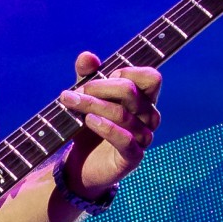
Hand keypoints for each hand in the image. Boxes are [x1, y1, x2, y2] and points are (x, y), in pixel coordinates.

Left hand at [57, 52, 161, 197]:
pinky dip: (106, 128)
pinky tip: (89, 121)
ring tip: (71, 102)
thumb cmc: (89, 127)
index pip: (151, 78)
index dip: (126, 72)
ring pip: (123, 114)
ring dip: (93, 105)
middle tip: (75, 91)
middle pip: (131, 92)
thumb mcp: (86, 98)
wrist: (82, 165)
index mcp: (144, 100)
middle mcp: (149, 117)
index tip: (101, 78)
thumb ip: (87, 76)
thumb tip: (87, 56)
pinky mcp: (133, 157)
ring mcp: (143, 138)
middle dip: (100, 87)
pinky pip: (126, 140)